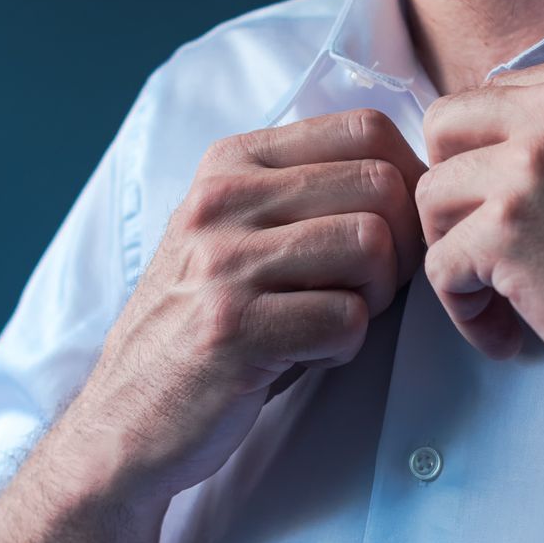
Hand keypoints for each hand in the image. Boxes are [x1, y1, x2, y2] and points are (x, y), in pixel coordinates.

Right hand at [66, 107, 425, 501]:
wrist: (127, 414)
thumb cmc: (206, 321)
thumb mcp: (239, 233)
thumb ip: (308, 192)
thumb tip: (416, 173)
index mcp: (230, 163)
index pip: (364, 128)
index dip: (407, 182)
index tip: (394, 231)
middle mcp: (221, 200)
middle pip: (381, 186)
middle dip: (399, 247)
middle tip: (366, 290)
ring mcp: (222, 263)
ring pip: (371, 245)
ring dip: (374, 297)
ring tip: (332, 320)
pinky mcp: (232, 330)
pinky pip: (347, 320)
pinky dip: (345, 348)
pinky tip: (306, 355)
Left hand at [415, 47, 543, 433]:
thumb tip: (489, 156)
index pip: (490, 100)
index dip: (489, 166)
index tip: (523, 220)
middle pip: (444, 131)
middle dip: (455, 197)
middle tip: (491, 256)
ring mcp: (534, 163)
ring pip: (431, 198)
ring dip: (458, 259)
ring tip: (505, 306)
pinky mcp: (510, 229)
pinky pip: (439, 265)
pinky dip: (464, 312)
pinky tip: (508, 337)